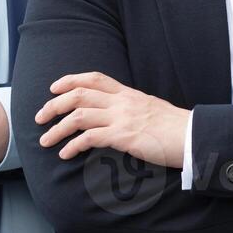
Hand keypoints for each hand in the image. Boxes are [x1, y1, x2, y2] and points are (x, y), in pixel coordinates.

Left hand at [34, 72, 190, 167]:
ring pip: (79, 116)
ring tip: (45, 140)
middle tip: (39, 118)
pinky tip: (65, 154)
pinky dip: (73, 145)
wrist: (192, 137)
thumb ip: (131, 108)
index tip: (54, 88)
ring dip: (57, 128)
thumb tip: (116, 115)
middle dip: (53, 105)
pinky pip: (90, 138)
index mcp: (128, 93)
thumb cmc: (175, 128)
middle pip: (79, 94)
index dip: (70, 80)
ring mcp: (122, 118)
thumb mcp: (151, 109)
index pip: (94, 78)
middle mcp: (122, 102)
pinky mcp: (124, 137)